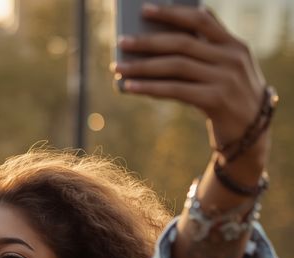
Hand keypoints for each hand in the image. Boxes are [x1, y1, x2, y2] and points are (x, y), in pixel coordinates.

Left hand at [114, 4, 268, 158]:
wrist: (252, 132)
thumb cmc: (227, 96)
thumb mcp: (222, 70)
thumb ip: (200, 55)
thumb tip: (150, 44)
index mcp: (234, 44)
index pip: (201, 20)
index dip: (172, 13)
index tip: (145, 10)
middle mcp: (232, 58)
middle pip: (182, 43)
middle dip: (148, 41)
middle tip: (121, 42)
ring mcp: (226, 78)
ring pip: (176, 66)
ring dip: (142, 66)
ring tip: (118, 67)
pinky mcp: (217, 100)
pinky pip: (175, 90)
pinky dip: (149, 87)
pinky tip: (129, 86)